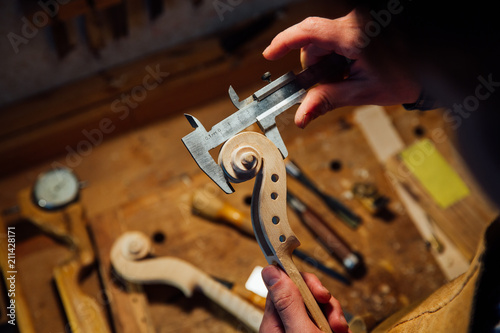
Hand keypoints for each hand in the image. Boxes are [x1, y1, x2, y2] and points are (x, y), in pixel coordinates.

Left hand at [260, 265, 350, 332]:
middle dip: (324, 301)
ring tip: (340, 330)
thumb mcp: (300, 330)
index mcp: (274, 323)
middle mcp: (285, 325)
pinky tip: (343, 332)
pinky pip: (327, 320)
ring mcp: (301, 330)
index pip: (282, 286)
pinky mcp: (315, 332)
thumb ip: (287, 301)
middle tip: (334, 315)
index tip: (320, 288)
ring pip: (319, 307)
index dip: (302, 283)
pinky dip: (338, 325)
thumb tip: (270, 271)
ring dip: (334, 315)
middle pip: (304, 295)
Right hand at [263, 9, 420, 127]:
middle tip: (330, 85)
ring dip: (326, 64)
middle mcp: (354, 23)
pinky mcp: (358, 26)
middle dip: (315, 67)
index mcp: (355, 36)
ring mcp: (356, 23)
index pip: (310, 31)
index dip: (285, 41)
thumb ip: (327, 100)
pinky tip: (350, 68)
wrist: (428, 69)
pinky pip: (334, 39)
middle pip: (314, 42)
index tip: (270, 55)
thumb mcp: (362, 92)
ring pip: (322, 42)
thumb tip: (301, 115)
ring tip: (347, 77)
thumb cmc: (404, 77)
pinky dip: (335, 58)